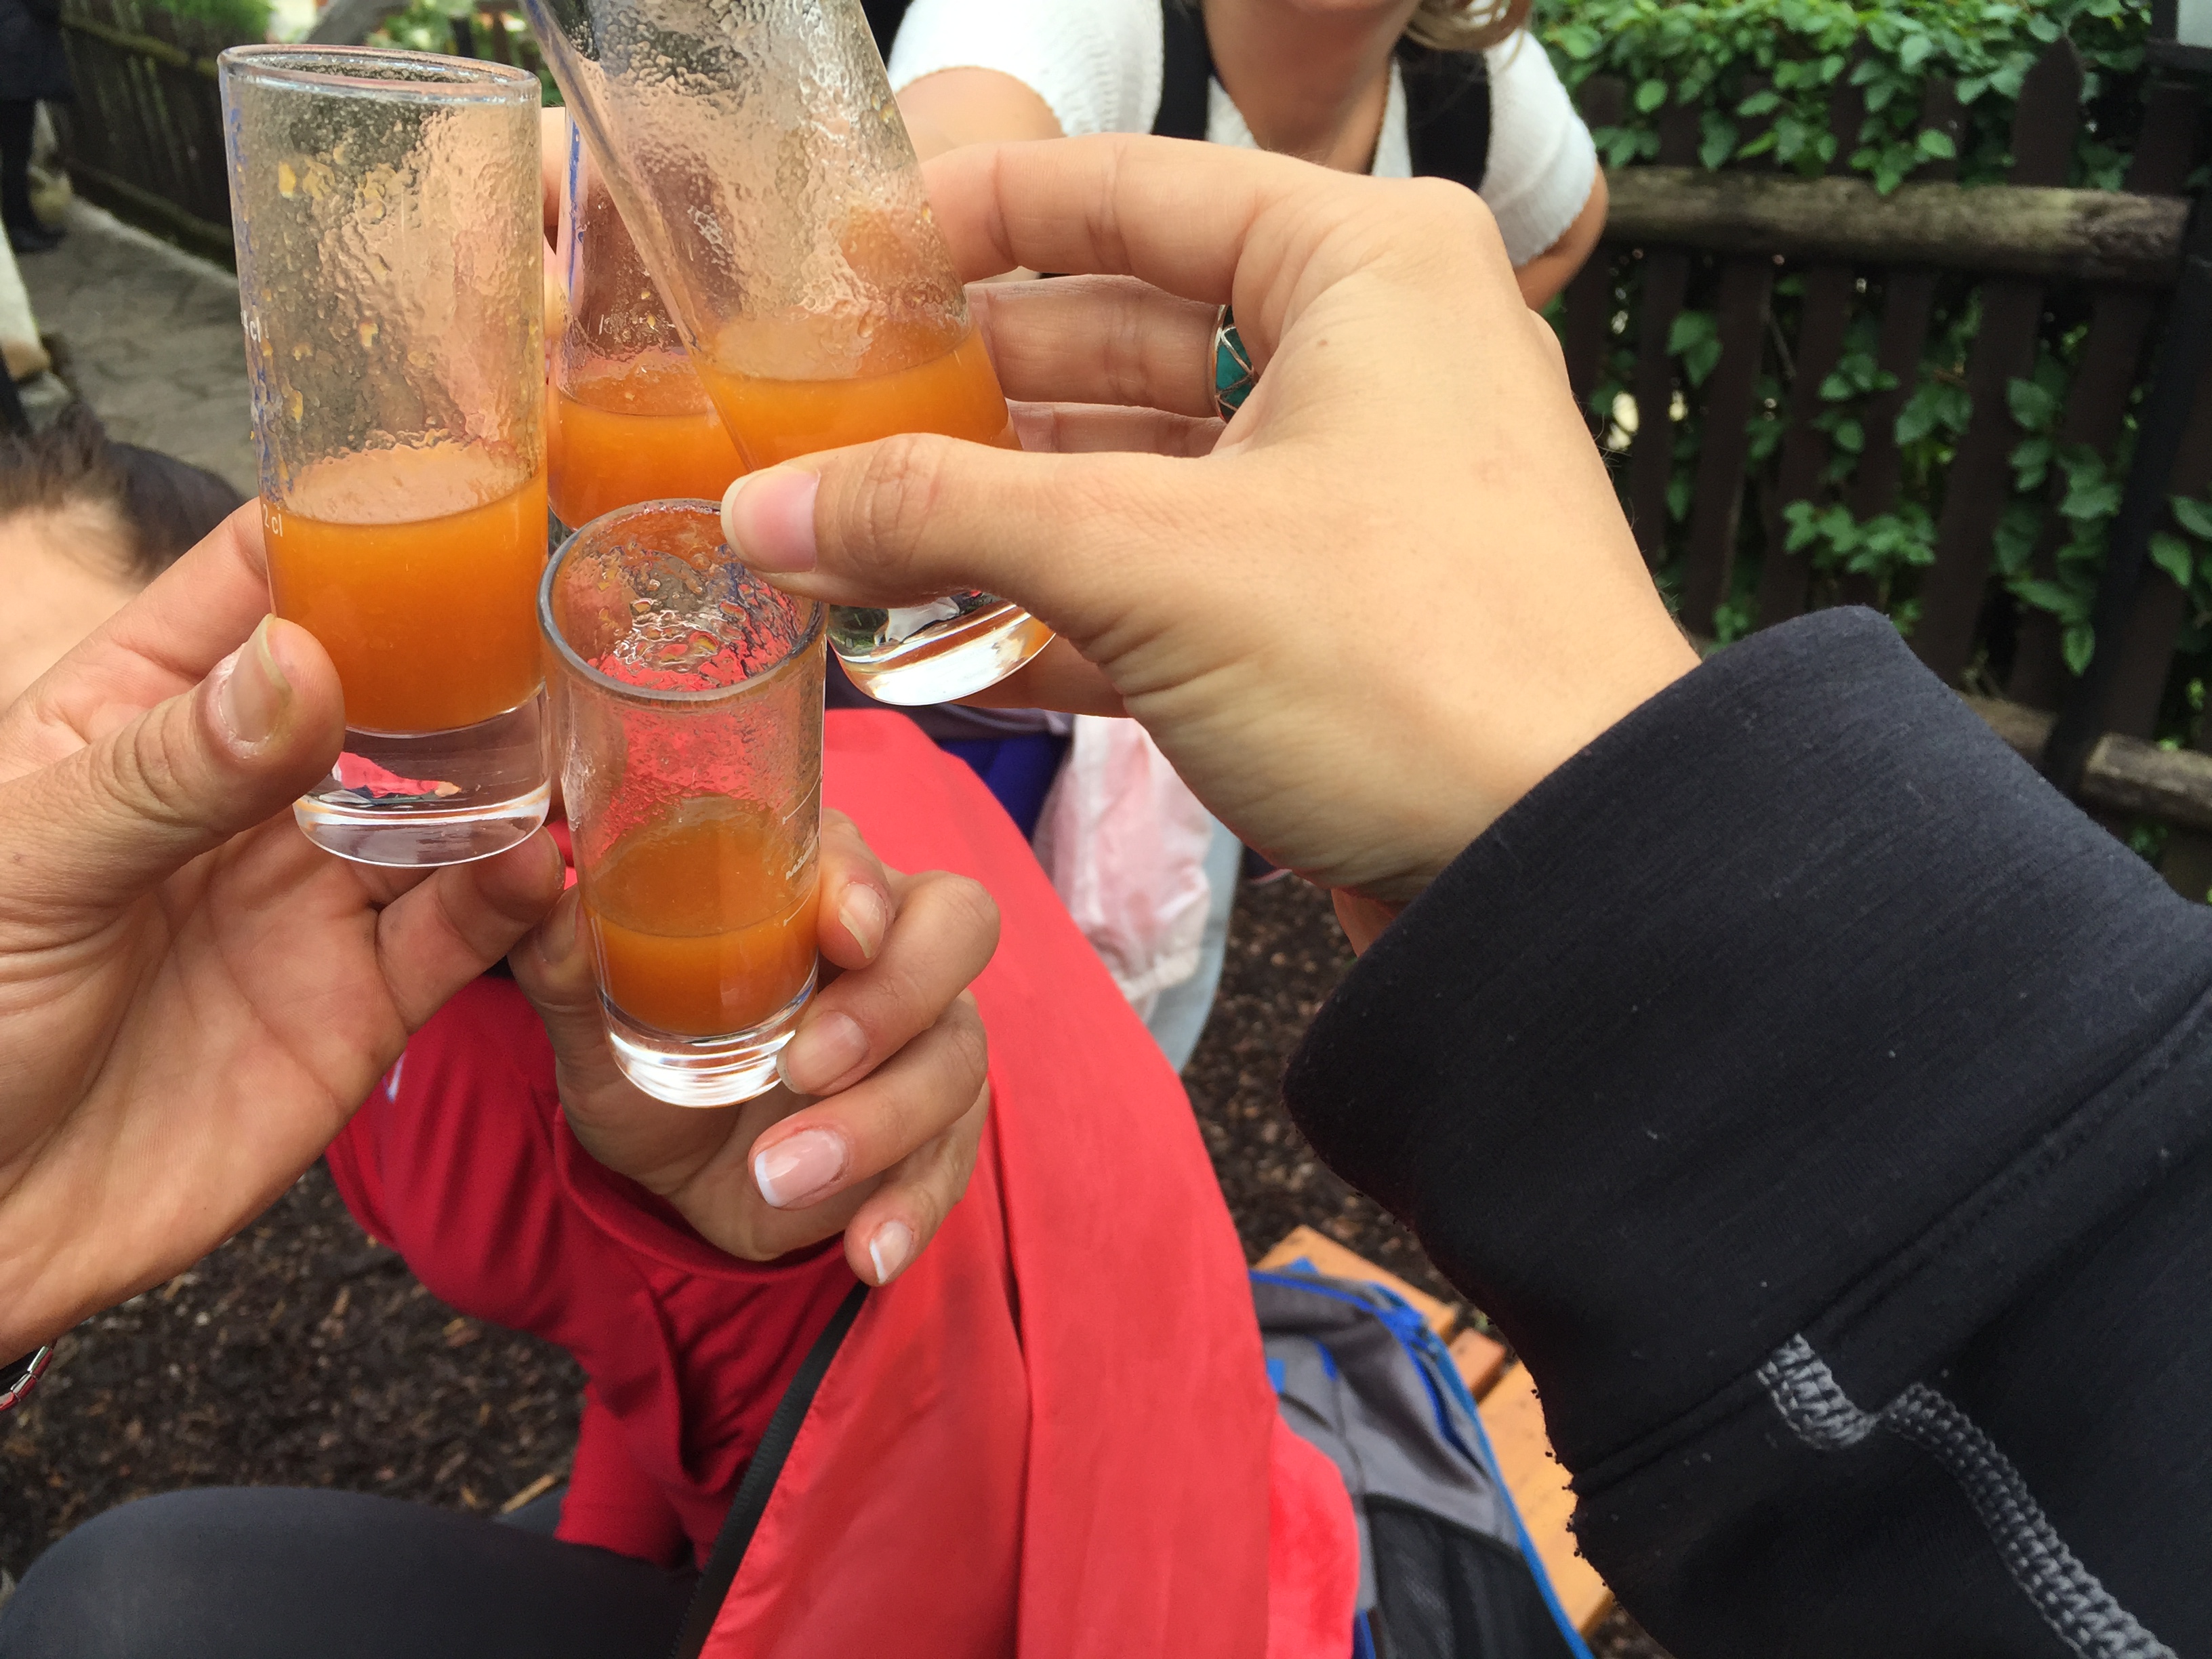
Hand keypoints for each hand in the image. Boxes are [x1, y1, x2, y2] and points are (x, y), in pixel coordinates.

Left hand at [0, 509, 563, 1354]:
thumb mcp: (31, 865)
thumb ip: (173, 769)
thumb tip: (308, 662)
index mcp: (142, 717)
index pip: (257, 585)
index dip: (348, 528)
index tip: (449, 487)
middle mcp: (246, 794)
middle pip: (385, 689)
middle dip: (469, 652)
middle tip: (563, 616)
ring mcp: (311, 897)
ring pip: (446, 805)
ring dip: (515, 773)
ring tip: (579, 738)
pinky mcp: (364, 1003)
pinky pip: (462, 933)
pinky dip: (515, 898)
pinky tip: (542, 866)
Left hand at [509, 811, 997, 1285]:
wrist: (679, 1170)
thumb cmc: (651, 1057)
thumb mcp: (591, 1018)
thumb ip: (565, 959)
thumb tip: (543, 897)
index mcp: (809, 886)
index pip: (860, 851)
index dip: (860, 884)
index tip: (840, 934)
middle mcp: (892, 944)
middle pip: (957, 927)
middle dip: (893, 997)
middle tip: (805, 1064)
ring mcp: (930, 1035)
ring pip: (955, 1055)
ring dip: (877, 1121)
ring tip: (782, 1175)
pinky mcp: (942, 1127)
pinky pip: (953, 1161)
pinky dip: (911, 1208)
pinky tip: (868, 1250)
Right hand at [720, 136, 1696, 911]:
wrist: (1566, 878)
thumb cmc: (1418, 669)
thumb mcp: (1151, 561)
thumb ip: (944, 513)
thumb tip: (765, 508)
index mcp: (1360, 270)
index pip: (1128, 189)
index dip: (972, 215)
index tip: (842, 248)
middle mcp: (1369, 361)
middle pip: (1116, 339)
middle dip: (963, 393)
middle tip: (814, 420)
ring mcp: (1353, 496)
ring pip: (1134, 472)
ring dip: (995, 515)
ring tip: (843, 536)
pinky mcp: (1331, 620)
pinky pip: (1166, 582)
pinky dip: (1059, 612)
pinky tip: (935, 643)